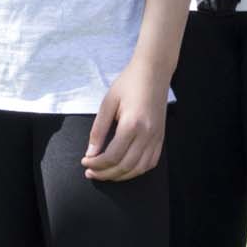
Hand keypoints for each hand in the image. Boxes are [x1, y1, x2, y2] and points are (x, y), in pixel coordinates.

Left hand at [83, 63, 166, 182]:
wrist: (153, 71)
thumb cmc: (129, 83)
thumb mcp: (108, 103)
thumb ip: (98, 130)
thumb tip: (91, 153)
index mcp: (132, 125)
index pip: (112, 156)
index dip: (96, 164)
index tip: (85, 162)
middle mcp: (147, 134)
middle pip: (125, 166)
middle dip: (105, 173)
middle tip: (90, 172)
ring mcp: (156, 137)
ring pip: (139, 169)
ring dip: (120, 175)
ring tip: (105, 173)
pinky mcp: (161, 137)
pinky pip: (151, 162)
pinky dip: (136, 170)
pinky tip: (124, 169)